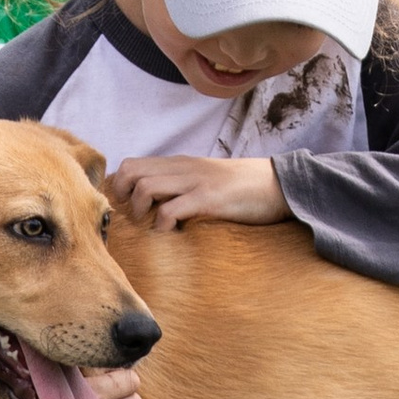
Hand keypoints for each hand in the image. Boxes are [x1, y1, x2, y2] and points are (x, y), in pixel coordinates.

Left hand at [107, 152, 288, 234]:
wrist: (279, 184)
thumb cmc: (241, 188)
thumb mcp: (205, 180)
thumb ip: (182, 186)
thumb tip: (156, 206)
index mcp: (180, 164)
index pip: (132, 164)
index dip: (120, 187)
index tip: (124, 209)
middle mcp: (183, 168)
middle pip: (131, 171)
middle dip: (123, 198)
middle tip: (134, 219)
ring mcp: (196, 181)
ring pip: (146, 187)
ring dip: (141, 211)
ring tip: (151, 227)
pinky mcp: (210, 199)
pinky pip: (172, 209)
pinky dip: (163, 225)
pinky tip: (171, 235)